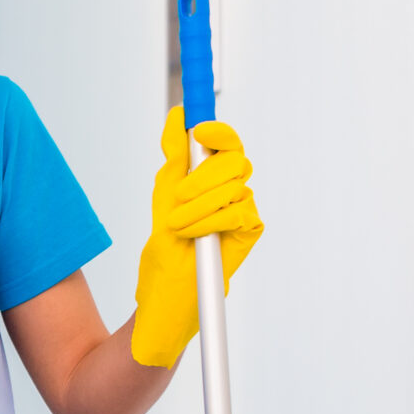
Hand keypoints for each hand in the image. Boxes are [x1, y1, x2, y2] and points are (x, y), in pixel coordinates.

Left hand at [131, 107, 261, 366]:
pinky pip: (238, 213)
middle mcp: (234, 191)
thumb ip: (174, 159)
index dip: (217, 131)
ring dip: (197, 205)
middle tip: (177, 198)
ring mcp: (244, 212)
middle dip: (201, 176)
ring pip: (234, 186)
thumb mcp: (163, 198)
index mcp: (213, 179)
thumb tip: (177, 118)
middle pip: (235, 160)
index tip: (198, 130)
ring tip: (176, 227)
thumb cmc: (165, 250)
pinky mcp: (249, 234)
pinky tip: (194, 236)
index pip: (226, 142)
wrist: (166, 295)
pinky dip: (210, 222)